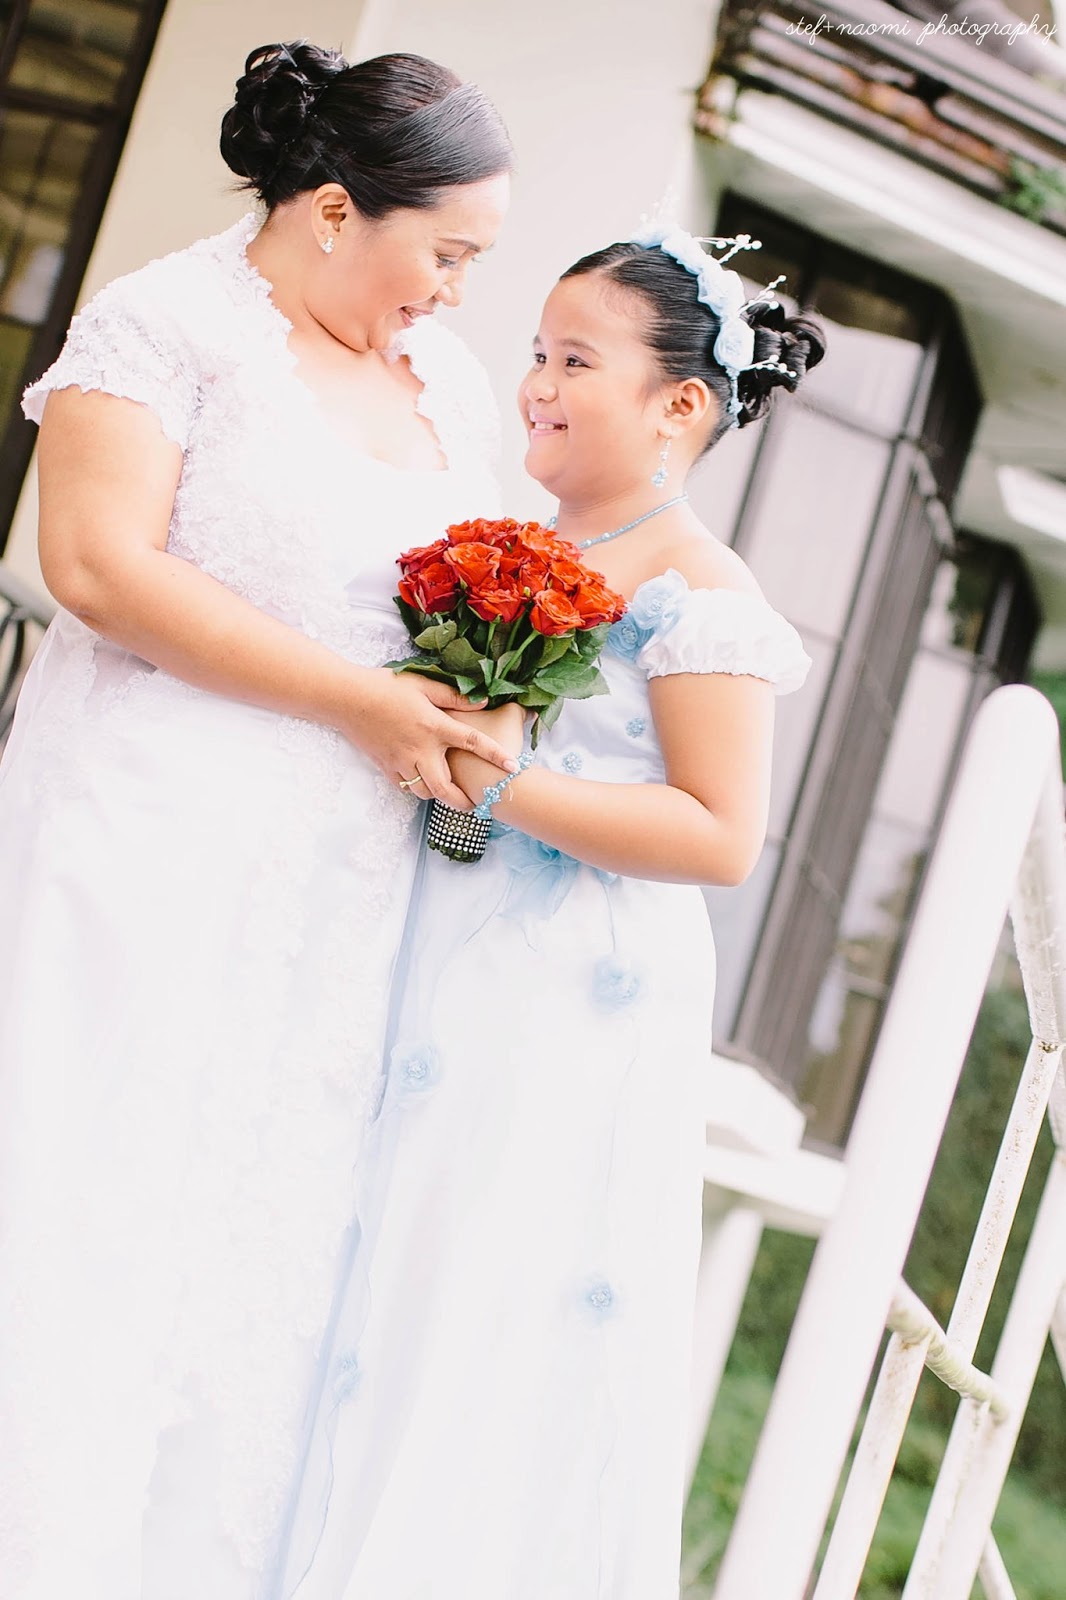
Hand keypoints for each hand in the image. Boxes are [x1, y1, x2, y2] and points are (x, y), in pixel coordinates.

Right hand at [337, 670, 519, 809]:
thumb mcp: (422, 684)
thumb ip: (453, 696)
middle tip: (476, 804)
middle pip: (445, 788)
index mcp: (433, 726)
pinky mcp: (385, 766)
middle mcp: (420, 749)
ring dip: (439, 795)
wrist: (346, 699)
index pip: (472, 742)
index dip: (495, 756)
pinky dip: (416, 787)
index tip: (512, 768)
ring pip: (424, 792)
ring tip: (450, 792)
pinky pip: (405, 787)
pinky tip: (422, 780)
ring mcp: (401, 761)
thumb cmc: (385, 686)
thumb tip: (482, 703)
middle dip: (463, 802)